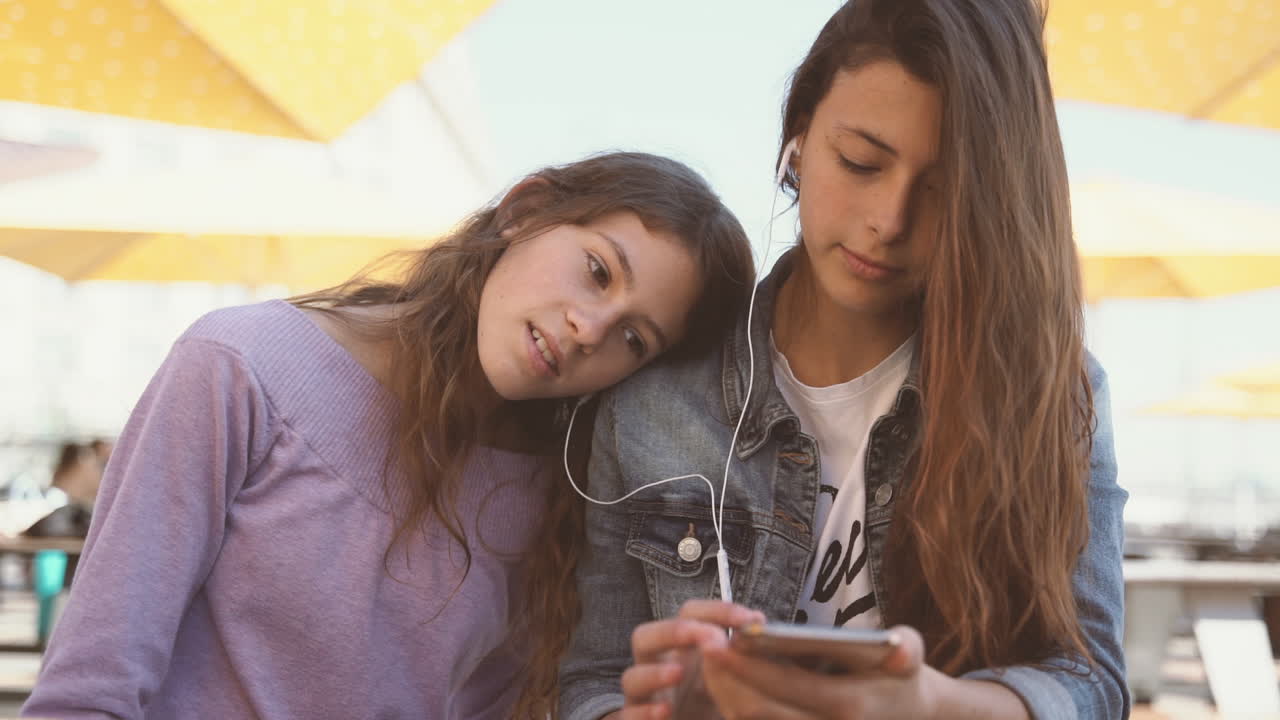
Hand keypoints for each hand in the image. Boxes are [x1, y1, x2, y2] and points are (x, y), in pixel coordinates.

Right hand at [617, 599, 765, 719]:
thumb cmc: (712, 701)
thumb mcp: (731, 677)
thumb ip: (737, 656)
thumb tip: (758, 627)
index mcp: (682, 648)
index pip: (689, 614)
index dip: (717, 610)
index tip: (751, 619)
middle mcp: (659, 666)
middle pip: (646, 636)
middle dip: (674, 631)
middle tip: (708, 636)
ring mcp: (645, 696)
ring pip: (632, 677)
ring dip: (654, 673)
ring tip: (678, 674)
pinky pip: (629, 714)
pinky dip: (644, 712)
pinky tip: (665, 712)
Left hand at [699, 624, 942, 719]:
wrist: (907, 714)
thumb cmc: (900, 675)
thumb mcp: (910, 654)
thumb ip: (907, 648)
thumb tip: (900, 648)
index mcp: (849, 705)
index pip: (789, 686)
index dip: (751, 666)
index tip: (724, 641)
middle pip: (761, 710)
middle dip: (728, 679)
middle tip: (705, 647)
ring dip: (725, 694)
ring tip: (709, 661)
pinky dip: (737, 707)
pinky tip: (723, 684)